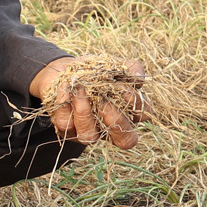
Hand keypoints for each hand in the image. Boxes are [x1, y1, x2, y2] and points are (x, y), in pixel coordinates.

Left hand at [29, 57, 145, 147]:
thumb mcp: (113, 65)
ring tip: (80, 89)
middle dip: (116, 122)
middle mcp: (110, 128)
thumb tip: (138, 78)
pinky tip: (66, 87)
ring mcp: (88, 131)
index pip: (142, 116)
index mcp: (128, 112)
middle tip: (104, 102)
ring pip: (90, 136)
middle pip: (125, 140)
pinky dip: (64, 103)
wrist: (65, 70)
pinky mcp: (66, 129)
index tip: (123, 88)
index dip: (136, 106)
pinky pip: (65, 123)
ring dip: (84, 112)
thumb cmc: (94, 71)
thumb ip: (130, 68)